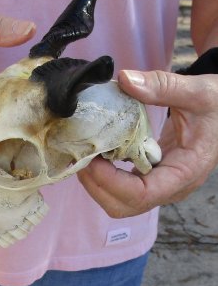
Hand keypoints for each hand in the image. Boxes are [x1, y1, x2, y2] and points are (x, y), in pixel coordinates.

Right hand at [0, 9, 35, 116]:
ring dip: (21, 111)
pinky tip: (37, 94)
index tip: (27, 113)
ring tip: (46, 105)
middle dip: (18, 119)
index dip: (3, 120)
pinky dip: (19, 99)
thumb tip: (30, 30)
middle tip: (45, 110)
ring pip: (1, 114)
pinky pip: (4, 102)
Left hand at [77, 69, 217, 217]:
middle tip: (81, 156)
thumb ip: (162, 86)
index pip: (141, 194)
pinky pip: (120, 188)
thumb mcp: (196, 92)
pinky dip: (102, 177)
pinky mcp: (150, 177)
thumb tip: (124, 79)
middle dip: (96, 185)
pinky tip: (96, 154)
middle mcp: (170, 187)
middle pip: (123, 205)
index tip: (90, 159)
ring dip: (95, 183)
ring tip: (84, 155)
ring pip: (118, 201)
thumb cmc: (215, 105)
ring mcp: (159, 185)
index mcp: (184, 172)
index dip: (110, 181)